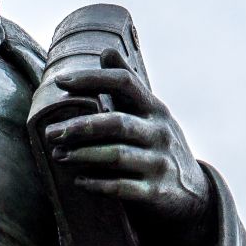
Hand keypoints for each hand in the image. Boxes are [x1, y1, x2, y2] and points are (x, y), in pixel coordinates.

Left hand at [45, 49, 214, 242]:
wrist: (194, 194)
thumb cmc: (159, 146)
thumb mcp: (151, 115)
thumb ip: (128, 88)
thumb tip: (107, 51)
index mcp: (155, 109)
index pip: (125, 82)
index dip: (92, 78)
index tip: (61, 82)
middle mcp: (160, 133)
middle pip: (116, 122)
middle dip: (79, 126)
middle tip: (50, 132)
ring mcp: (160, 163)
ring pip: (116, 156)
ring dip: (82, 155)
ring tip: (58, 155)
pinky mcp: (157, 192)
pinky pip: (122, 187)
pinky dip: (97, 184)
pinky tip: (79, 181)